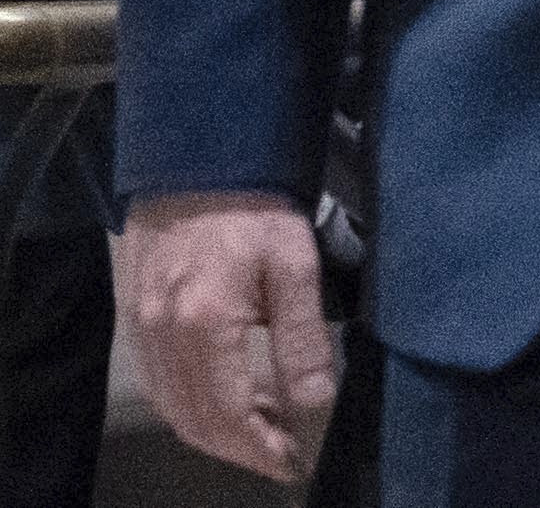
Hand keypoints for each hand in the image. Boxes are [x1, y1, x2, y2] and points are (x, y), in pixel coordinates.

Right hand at [124, 192, 336, 480]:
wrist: (201, 165)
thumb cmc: (255, 208)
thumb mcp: (296, 266)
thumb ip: (302, 339)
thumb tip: (313, 400)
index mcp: (205, 323)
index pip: (226, 414)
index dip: (259, 447)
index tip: (290, 461)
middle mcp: (164, 334)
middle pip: (195, 421)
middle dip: (239, 448)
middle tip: (281, 453)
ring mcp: (145, 328)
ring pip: (173, 408)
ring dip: (216, 430)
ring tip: (265, 429)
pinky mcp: (139, 319)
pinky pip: (160, 383)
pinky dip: (191, 404)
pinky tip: (229, 397)